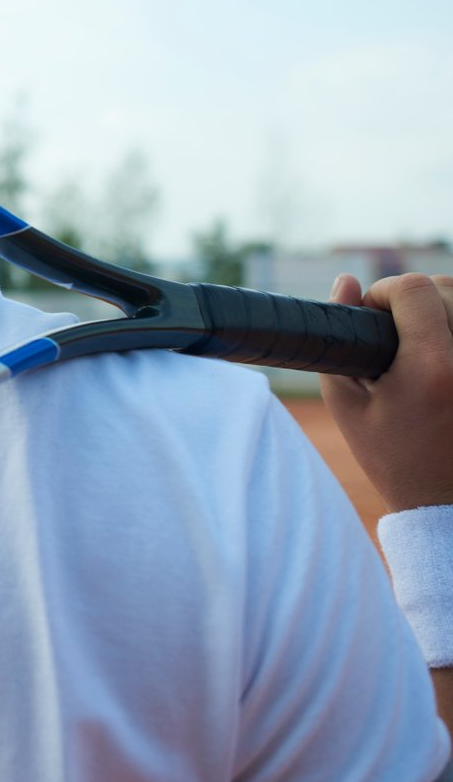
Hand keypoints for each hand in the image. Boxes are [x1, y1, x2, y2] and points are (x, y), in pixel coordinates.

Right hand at [321, 273, 452, 512]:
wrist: (444, 501)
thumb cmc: (392, 456)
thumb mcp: (347, 402)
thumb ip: (339, 339)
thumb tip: (345, 281)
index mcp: (432, 367)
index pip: (414, 289)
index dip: (383, 293)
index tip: (369, 315)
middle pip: (446, 288)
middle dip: (412, 298)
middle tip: (391, 329)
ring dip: (440, 308)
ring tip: (418, 337)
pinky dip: (452, 328)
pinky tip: (440, 347)